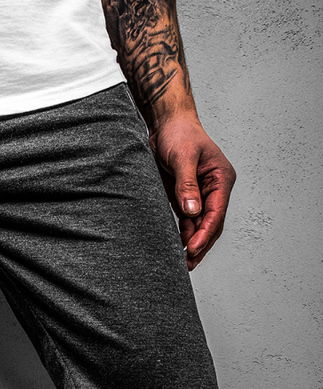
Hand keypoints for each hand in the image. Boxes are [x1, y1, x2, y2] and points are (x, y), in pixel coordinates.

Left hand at [149, 115, 235, 270]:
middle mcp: (214, 189)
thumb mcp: (183, 157)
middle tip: (188, 264)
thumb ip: (186, 185)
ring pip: (199, 225)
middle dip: (201, 244)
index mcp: (221, 179)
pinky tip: (177, 248)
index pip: (216, 212)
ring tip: (183, 263)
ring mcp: (201, 195)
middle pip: (211, 224)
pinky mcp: (186, 198)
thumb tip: (192, 211)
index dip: (205, 233)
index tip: (193, 248)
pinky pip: (188, 221)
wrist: (166, 124)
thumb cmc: (179, 133)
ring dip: (192, 243)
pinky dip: (184, 234)